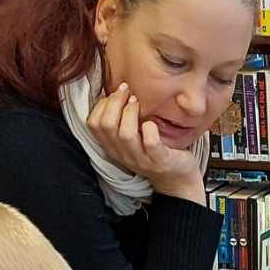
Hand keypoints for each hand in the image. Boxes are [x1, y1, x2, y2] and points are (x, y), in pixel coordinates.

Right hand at [85, 82, 205, 203]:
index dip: (101, 104)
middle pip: (106, 126)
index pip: (93, 124)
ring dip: (130, 112)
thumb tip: (116, 91)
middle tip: (127, 91)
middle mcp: (123, 155)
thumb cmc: (154, 150)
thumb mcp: (132, 138)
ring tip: (137, 102)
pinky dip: (150, 128)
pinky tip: (152, 123)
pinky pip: (151, 143)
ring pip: (125, 134)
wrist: (177, 179)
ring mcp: (141, 159)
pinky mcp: (160, 161)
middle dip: (115, 102)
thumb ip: (121, 121)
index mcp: (112, 148)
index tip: (116, 93)